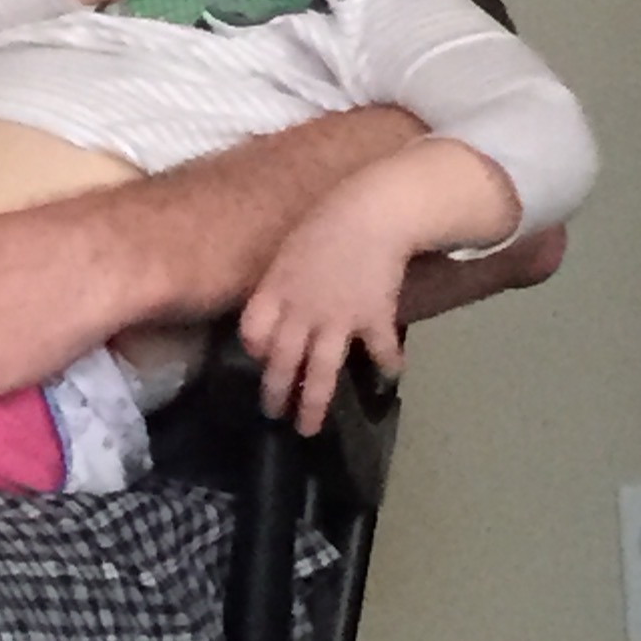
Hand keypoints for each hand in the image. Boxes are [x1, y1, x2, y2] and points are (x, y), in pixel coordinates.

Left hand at [238, 191, 412, 434]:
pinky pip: (379, 351)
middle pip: (283, 361)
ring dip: (314, 403)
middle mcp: (301, 312)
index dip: (254, 349)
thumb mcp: (289, 250)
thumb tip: (274, 317)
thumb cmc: (326, 222)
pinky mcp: (373, 319)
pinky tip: (388, 377)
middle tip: (273, 416)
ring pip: (321, 371)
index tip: (260, 359)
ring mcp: (337, 320)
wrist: (372, 212)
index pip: (252, 331)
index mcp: (276, 290)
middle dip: (277, 393)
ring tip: (308, 428)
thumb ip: (279, 283)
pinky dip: (387, 365)